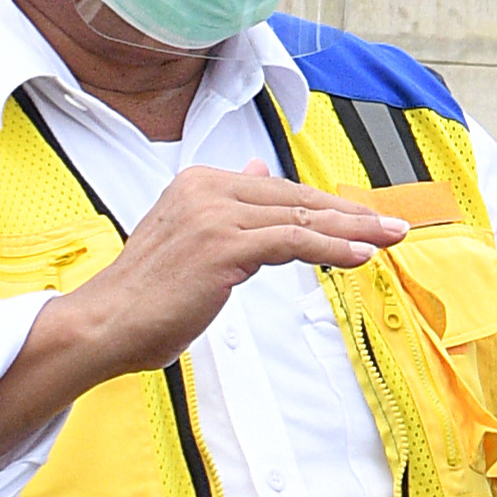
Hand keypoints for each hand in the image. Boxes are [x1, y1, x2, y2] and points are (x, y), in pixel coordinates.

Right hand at [0, 170, 405, 496]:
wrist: (103, 327)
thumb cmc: (146, 296)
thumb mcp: (189, 238)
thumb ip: (226, 206)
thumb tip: (258, 169)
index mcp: (198, 183)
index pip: (278, 191)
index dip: (325, 207)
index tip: (364, 219)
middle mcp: (207, 190)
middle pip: (296, 200)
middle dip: (350, 214)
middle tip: (394, 225)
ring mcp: (214, 215)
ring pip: (301, 217)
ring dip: (353, 229)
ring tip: (391, 238)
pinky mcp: (223, 246)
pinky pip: (292, 242)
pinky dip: (331, 248)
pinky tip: (361, 255)